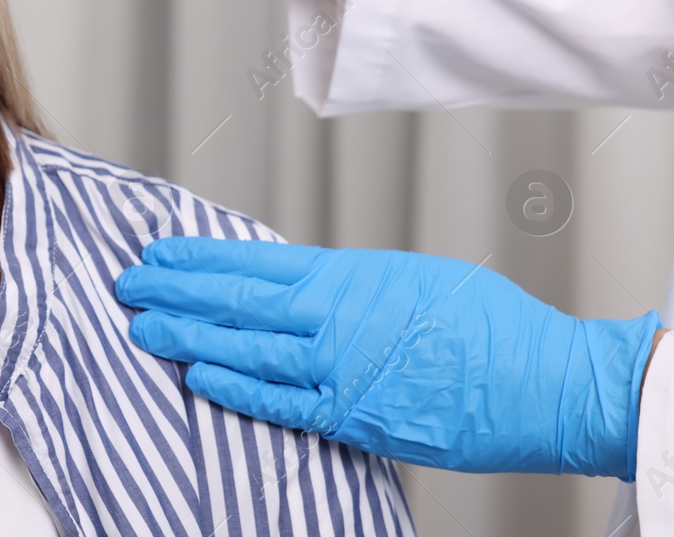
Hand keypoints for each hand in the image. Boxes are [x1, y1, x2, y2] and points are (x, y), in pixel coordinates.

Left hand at [114, 237, 661, 477]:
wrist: (543, 383)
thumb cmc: (488, 325)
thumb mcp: (408, 277)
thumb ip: (346, 283)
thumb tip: (301, 286)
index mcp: (346, 276)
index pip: (250, 262)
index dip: (196, 259)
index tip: (157, 254)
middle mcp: (333, 321)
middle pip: (234, 303)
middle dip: (174, 294)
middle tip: (129, 286)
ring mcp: (338, 372)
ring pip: (244, 352)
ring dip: (188, 339)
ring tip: (144, 330)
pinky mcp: (352, 419)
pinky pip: (279, 405)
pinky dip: (234, 391)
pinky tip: (198, 380)